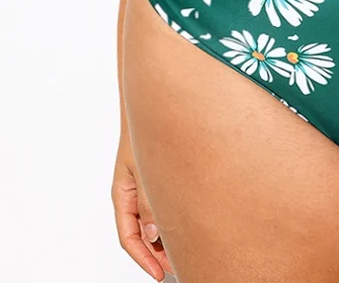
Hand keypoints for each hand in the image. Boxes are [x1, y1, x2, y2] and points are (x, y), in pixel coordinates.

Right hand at [111, 134, 174, 279]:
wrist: (151, 105)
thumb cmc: (142, 132)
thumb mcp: (144, 168)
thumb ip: (148, 201)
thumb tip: (152, 234)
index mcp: (122, 194)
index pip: (128, 237)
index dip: (143, 259)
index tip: (158, 274)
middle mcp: (131, 195)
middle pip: (140, 235)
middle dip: (156, 254)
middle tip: (176, 267)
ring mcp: (142, 188)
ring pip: (150, 222)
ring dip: (164, 238)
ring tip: (183, 251)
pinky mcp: (155, 180)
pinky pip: (159, 206)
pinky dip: (168, 219)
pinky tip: (184, 224)